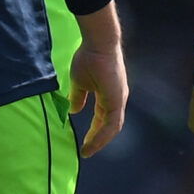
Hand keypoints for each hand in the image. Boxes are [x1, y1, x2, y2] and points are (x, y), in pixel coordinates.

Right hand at [67, 38, 127, 156]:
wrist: (97, 43)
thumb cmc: (88, 58)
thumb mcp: (79, 82)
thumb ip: (78, 97)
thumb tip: (74, 110)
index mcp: (108, 95)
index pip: (103, 119)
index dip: (94, 131)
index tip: (84, 142)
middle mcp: (116, 100)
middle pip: (110, 126)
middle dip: (98, 139)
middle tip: (87, 150)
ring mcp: (119, 99)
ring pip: (112, 127)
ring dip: (100, 140)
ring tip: (88, 150)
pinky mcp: (117, 99)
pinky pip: (112, 123)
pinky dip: (103, 134)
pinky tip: (93, 141)